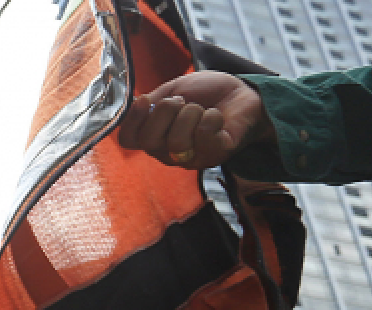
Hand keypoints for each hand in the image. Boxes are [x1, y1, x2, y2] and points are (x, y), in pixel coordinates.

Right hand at [116, 73, 270, 171]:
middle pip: (149, 142)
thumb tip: (135, 106)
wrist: (243, 92)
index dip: (133, 121)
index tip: (146, 100)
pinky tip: (216, 116)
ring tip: (202, 110)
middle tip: (183, 102)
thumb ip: (153, 102)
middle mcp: (169, 153)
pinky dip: (210, 117)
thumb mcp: (173, 90)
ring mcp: (192, 157)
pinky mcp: (215, 154)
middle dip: (166, 111)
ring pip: (176, 141)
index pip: (129, 141)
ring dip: (191, 113)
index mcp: (155, 137)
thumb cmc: (207, 93)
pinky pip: (203, 136)